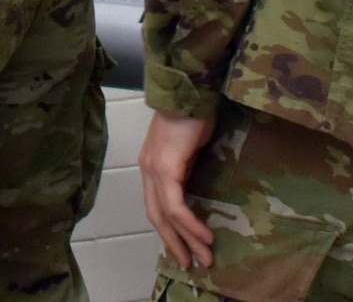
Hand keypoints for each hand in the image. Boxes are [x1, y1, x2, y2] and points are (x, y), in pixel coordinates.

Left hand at [140, 110, 217, 270]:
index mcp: (152, 164)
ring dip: (186, 239)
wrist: (191, 89)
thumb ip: (187, 168)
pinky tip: (204, 236)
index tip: (184, 248)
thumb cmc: (193, 113)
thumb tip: (194, 188)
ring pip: (166, 215)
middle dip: (175, 242)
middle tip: (190, 263)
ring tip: (204, 257)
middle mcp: (148, 169)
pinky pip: (175, 205)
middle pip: (156, 216)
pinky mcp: (165, 168)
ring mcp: (154, 168)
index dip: (169, 229)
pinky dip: (189, 223)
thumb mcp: (189, 148)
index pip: (155, 205)